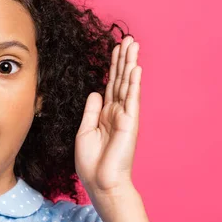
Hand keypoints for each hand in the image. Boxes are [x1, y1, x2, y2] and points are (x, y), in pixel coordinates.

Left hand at [75, 35, 141, 197]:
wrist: (101, 183)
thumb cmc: (92, 163)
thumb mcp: (85, 131)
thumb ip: (91, 110)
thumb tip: (96, 91)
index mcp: (106, 114)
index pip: (110, 84)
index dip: (113, 66)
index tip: (115, 49)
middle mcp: (117, 112)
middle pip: (120, 79)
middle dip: (123, 58)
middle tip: (128, 38)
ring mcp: (125, 116)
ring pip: (127, 84)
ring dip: (130, 63)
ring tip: (133, 44)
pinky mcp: (129, 123)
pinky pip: (131, 98)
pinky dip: (133, 82)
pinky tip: (135, 67)